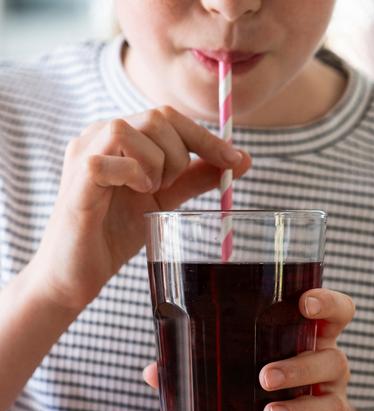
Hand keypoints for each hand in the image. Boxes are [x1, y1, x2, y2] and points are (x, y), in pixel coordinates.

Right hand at [33, 106, 250, 311]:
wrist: (78, 272)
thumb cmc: (116, 232)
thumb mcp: (166, 199)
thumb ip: (196, 177)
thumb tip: (241, 160)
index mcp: (120, 136)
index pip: (169, 116)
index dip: (205, 136)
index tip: (235, 160)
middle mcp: (98, 135)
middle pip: (157, 117)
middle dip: (180, 155)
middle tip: (171, 187)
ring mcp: (83, 153)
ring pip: (130, 130)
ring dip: (156, 165)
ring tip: (149, 191)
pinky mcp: (75, 178)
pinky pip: (109, 160)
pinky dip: (132, 175)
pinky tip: (133, 193)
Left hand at [142, 288, 354, 410]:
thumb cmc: (273, 382)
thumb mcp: (248, 364)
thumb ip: (205, 362)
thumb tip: (153, 371)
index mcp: (310, 340)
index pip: (336, 313)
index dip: (328, 304)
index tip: (306, 303)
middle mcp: (329, 368)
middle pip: (331, 360)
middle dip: (299, 367)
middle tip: (265, 377)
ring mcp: (334, 403)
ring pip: (332, 404)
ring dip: (300, 410)